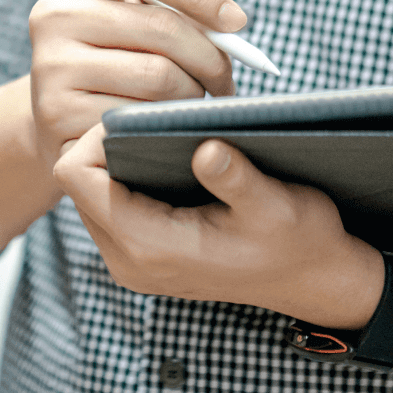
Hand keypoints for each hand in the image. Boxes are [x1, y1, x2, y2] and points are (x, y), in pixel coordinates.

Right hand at [28, 0, 245, 169]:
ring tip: (194, 99)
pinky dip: (162, 123)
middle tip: (226, 78)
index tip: (238, 22)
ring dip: (193, 94)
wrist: (62, 106)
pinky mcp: (57, 115)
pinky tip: (163, 123)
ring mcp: (50, 65)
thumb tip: (229, 16)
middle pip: (162, 27)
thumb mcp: (142, 5)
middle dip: (211, 56)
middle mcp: (53, 13)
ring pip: (157, 77)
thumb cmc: (118, 46)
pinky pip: (139, 118)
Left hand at [53, 124, 384, 329]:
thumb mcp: (277, 205)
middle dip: (102, 142)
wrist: (316, 280)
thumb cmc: (300, 242)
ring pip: (89, 190)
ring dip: (113, 158)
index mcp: (150, 247)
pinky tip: (164, 153)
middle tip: (149, 114)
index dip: (97, 135)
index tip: (142, 113)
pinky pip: (110, 202)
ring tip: (158, 130)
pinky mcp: (144, 252)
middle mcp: (129, 259)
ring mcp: (133, 259)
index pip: (77, 176)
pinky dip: (126, 175)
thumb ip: (238, 179)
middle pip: (75, 181)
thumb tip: (206, 149)